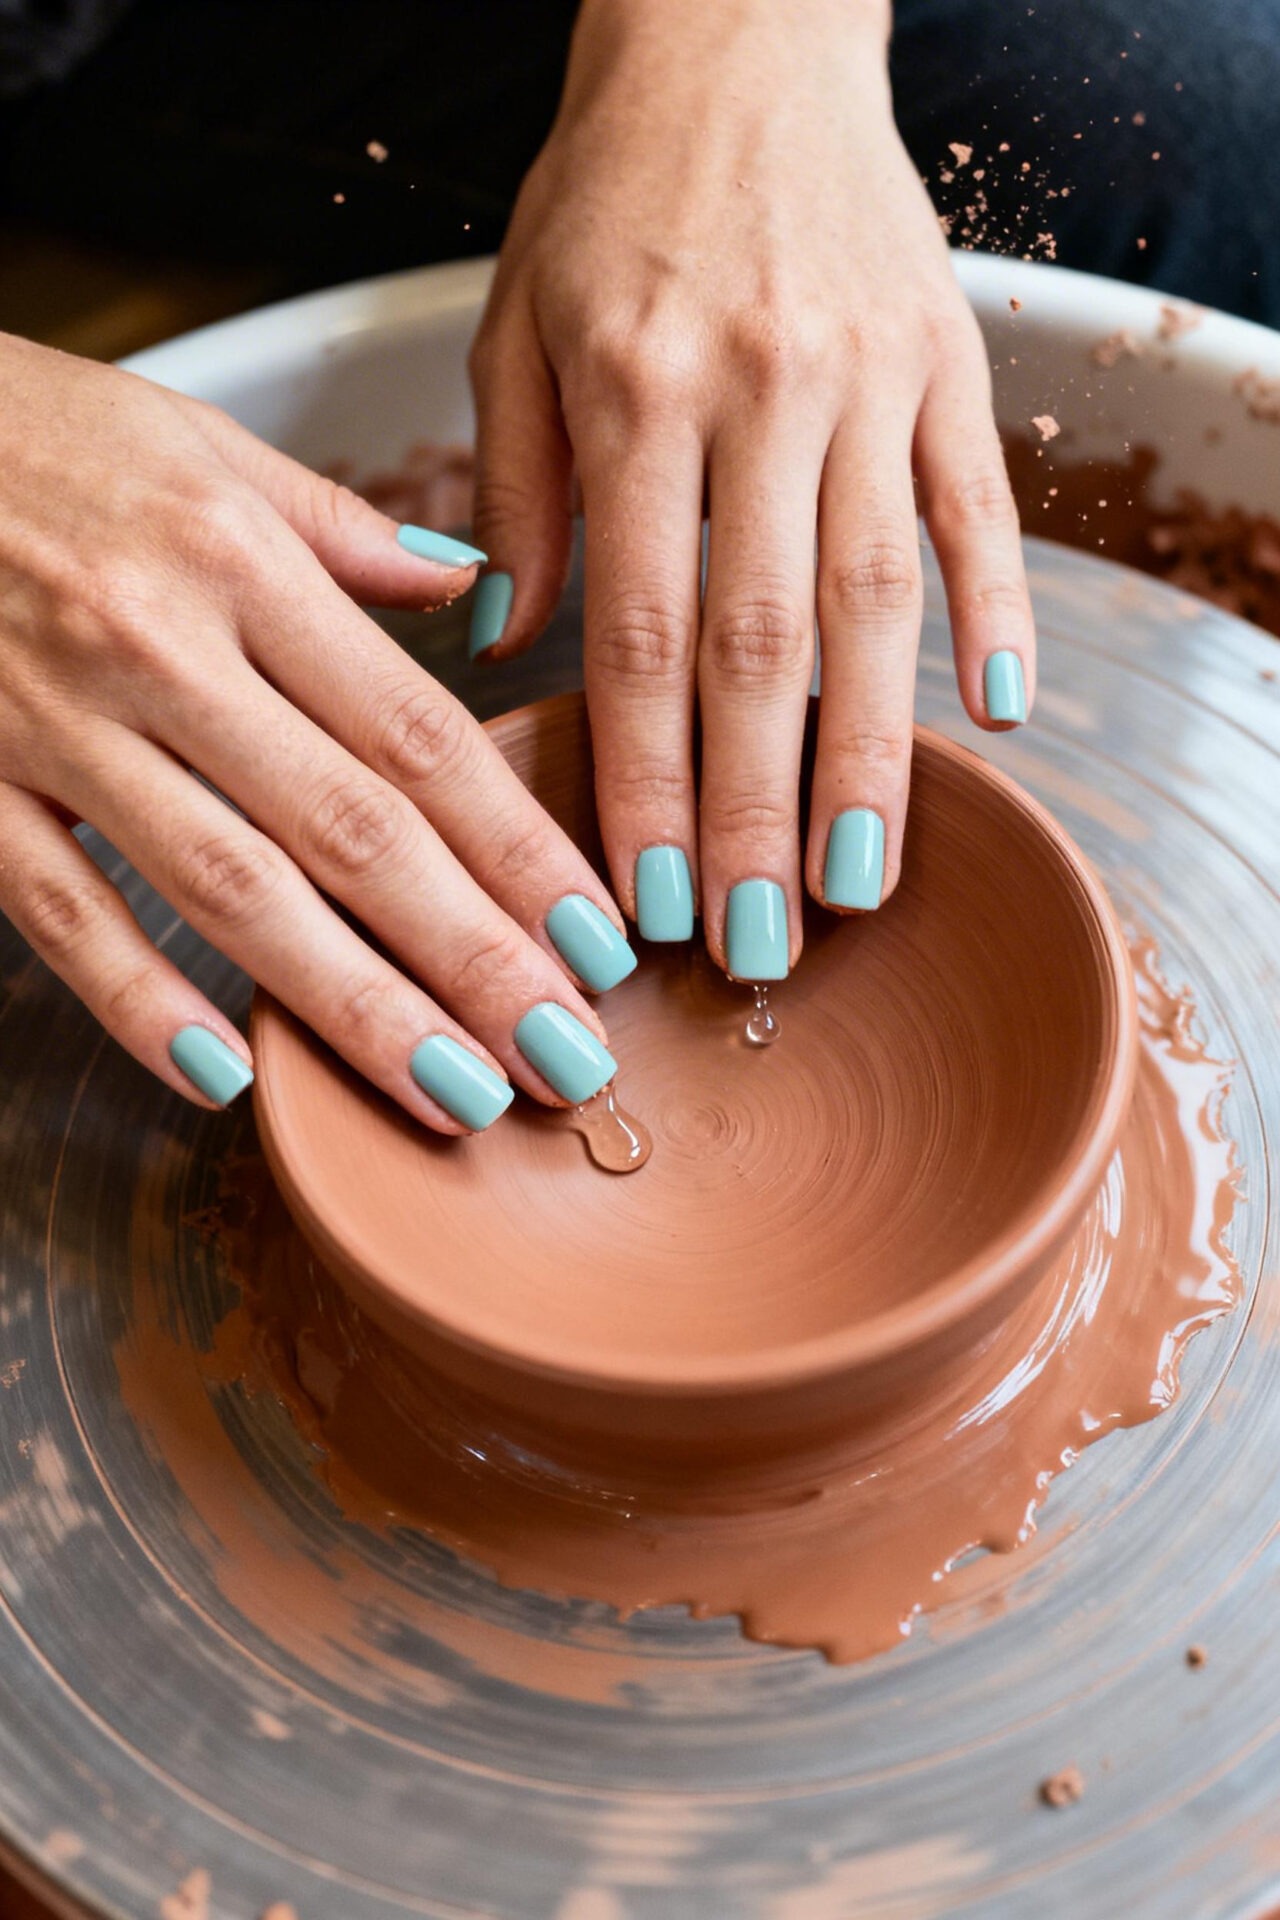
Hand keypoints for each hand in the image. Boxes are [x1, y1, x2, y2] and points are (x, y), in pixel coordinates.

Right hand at [0, 334, 632, 1126]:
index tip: (597, 937)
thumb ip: (343, 528)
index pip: (415, 734)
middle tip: (565, 1057)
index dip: (518, 848)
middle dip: (472, 959)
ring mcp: (59, 727)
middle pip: (351, 831)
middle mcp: (162, 651)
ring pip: (230, 890)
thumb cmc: (36, 436)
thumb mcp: (202, 445)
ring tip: (453, 1093)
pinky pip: (60, 911)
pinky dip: (139, 999)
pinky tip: (227, 1075)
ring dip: (353, 1006)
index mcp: (239, 564)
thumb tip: (471, 586)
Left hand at [468, 0, 1034, 974]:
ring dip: (873, 754)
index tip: (648, 897)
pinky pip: (981, 503)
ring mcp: (871, 377)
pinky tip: (1000, 713)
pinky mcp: (950, 361)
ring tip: (863, 880)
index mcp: (636, 389)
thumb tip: (504, 651)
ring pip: (877, 597)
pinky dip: (998, 608)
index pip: (641, 630)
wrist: (738, 40)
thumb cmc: (610, 193)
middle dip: (757, 811)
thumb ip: (515, 496)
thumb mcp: (517, 325)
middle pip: (762, 644)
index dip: (645, 778)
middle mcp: (762, 390)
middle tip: (758, 943)